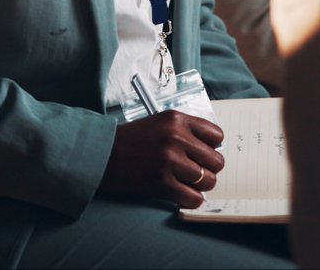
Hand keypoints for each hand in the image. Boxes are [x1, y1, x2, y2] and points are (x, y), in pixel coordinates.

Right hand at [99, 110, 224, 208]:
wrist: (103, 154)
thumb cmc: (132, 140)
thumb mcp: (160, 123)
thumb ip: (186, 132)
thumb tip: (213, 151)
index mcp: (177, 119)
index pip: (217, 136)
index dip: (212, 147)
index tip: (203, 153)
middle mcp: (176, 138)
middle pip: (216, 161)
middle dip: (208, 169)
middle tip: (196, 171)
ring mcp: (169, 161)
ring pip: (208, 181)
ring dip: (199, 185)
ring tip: (186, 182)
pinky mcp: (162, 183)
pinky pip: (194, 198)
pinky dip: (190, 199)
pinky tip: (180, 193)